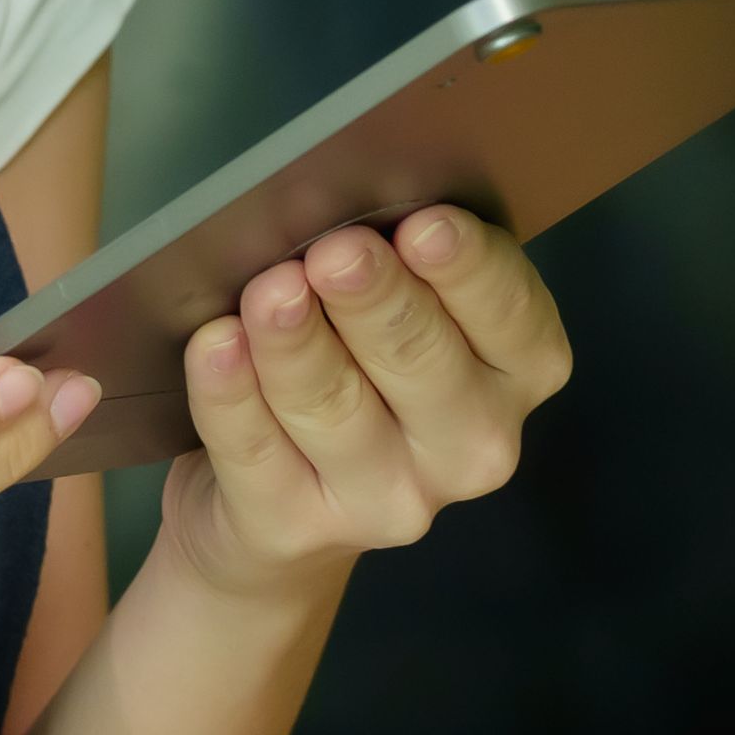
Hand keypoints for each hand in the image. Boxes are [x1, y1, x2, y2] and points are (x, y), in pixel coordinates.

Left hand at [157, 206, 572, 595]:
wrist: (278, 507)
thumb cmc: (353, 370)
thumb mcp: (396, 309)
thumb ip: (398, 261)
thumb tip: (349, 206)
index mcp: (516, 372)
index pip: (509, 316)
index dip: (465, 269)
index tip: (424, 226)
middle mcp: (470, 445)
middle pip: (423, 361)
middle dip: (376, 300)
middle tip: (337, 253)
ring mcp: (389, 500)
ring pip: (336, 408)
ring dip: (298, 342)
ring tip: (270, 291)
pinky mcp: (298, 528)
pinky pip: (256, 451)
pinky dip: (231, 394)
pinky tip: (217, 347)